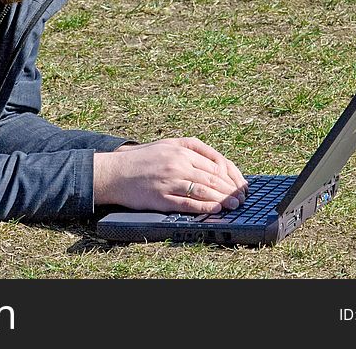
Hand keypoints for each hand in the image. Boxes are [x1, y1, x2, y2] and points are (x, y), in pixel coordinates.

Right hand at [93, 137, 248, 213]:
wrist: (114, 173)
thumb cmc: (140, 159)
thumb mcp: (165, 144)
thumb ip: (189, 149)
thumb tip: (217, 164)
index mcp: (180, 149)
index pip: (214, 162)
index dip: (231, 176)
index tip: (240, 185)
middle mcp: (177, 163)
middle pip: (212, 177)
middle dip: (230, 189)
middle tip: (241, 198)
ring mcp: (170, 181)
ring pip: (204, 190)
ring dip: (222, 199)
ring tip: (233, 206)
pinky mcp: (162, 198)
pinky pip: (188, 203)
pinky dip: (204, 207)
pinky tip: (215, 210)